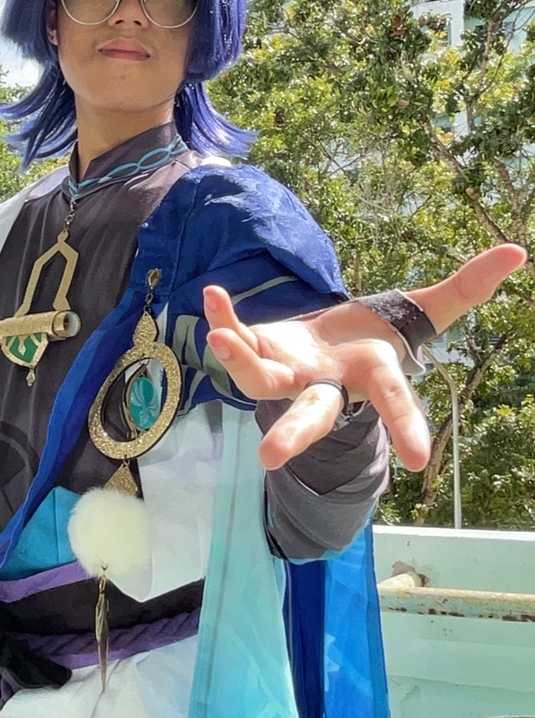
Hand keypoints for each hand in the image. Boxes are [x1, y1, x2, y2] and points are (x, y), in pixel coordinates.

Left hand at [204, 244, 525, 472]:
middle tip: (268, 460)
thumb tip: (518, 253)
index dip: (407, 428)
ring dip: (238, 360)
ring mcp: (289, 373)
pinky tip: (213, 296)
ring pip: (259, 379)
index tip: (416, 464)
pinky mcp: (262, 351)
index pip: (393, 403)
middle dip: (293, 433)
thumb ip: (464, 288)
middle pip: (311, 415)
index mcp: (371, 375)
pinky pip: (241, 338)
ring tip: (220, 336)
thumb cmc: (376, 338)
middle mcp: (327, 384)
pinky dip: (227, 318)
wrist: (330, 345)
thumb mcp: (422, 313)